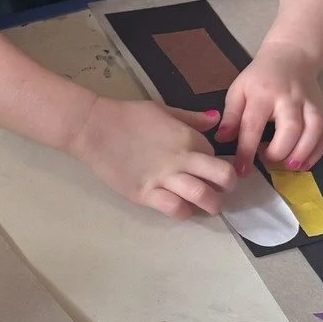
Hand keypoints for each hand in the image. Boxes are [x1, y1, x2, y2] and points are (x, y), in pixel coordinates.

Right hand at [68, 96, 237, 219]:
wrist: (94, 128)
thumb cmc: (128, 116)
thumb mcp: (163, 109)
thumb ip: (191, 118)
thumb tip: (215, 119)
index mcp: (188, 137)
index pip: (217, 156)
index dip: (216, 164)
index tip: (208, 170)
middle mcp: (182, 159)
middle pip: (223, 177)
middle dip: (228, 188)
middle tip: (220, 192)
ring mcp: (164, 178)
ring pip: (203, 197)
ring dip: (211, 205)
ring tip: (206, 207)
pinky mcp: (145, 194)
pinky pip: (174, 209)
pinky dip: (183, 212)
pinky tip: (179, 208)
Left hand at [218, 42, 322, 176]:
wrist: (291, 56)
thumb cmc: (260, 78)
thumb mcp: (239, 90)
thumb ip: (231, 116)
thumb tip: (222, 140)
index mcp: (263, 94)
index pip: (253, 126)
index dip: (246, 151)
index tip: (241, 170)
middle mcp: (289, 99)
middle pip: (290, 129)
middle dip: (279, 152)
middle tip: (267, 162)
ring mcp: (309, 104)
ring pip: (314, 130)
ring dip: (302, 153)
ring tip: (289, 167)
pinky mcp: (322, 109)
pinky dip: (317, 151)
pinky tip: (304, 163)